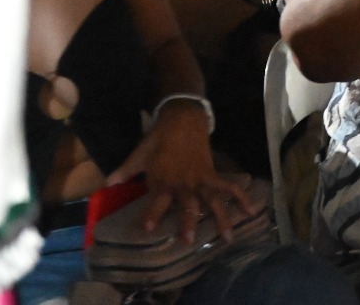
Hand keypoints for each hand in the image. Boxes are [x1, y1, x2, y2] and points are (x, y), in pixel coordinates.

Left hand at [107, 101, 255, 243]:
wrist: (182, 119)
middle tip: (189, 240)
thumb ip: (126, 170)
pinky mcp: (212, 174)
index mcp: (164, 179)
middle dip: (188, 222)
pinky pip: (228, 187)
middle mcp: (184, 182)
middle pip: (187, 205)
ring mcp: (200, 179)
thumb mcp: (140, 153)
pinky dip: (241, 198)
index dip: (152, 214)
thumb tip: (107, 184)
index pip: (157, 200)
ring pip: (212, 201)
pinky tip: (251, 211)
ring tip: (228, 238)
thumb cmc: (159, 138)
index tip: (148, 230)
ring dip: (220, 219)